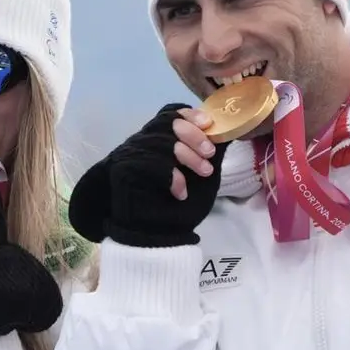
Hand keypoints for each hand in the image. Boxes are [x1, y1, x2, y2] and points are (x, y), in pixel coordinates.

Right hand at [68, 103, 229, 247]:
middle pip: (167, 122)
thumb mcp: (202, 176)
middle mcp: (144, 142)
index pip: (170, 113)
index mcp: (161, 139)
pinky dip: (171, 176)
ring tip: (204, 173)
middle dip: (193, 135)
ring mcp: (131, 154)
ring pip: (161, 142)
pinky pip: (150, 164)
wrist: (157, 237)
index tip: (208, 124)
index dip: (189, 115)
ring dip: (188, 156)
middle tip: (209, 153)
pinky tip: (181, 191)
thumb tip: (226, 132)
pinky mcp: (123, 169)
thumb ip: (209, 153)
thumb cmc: (180, 206)